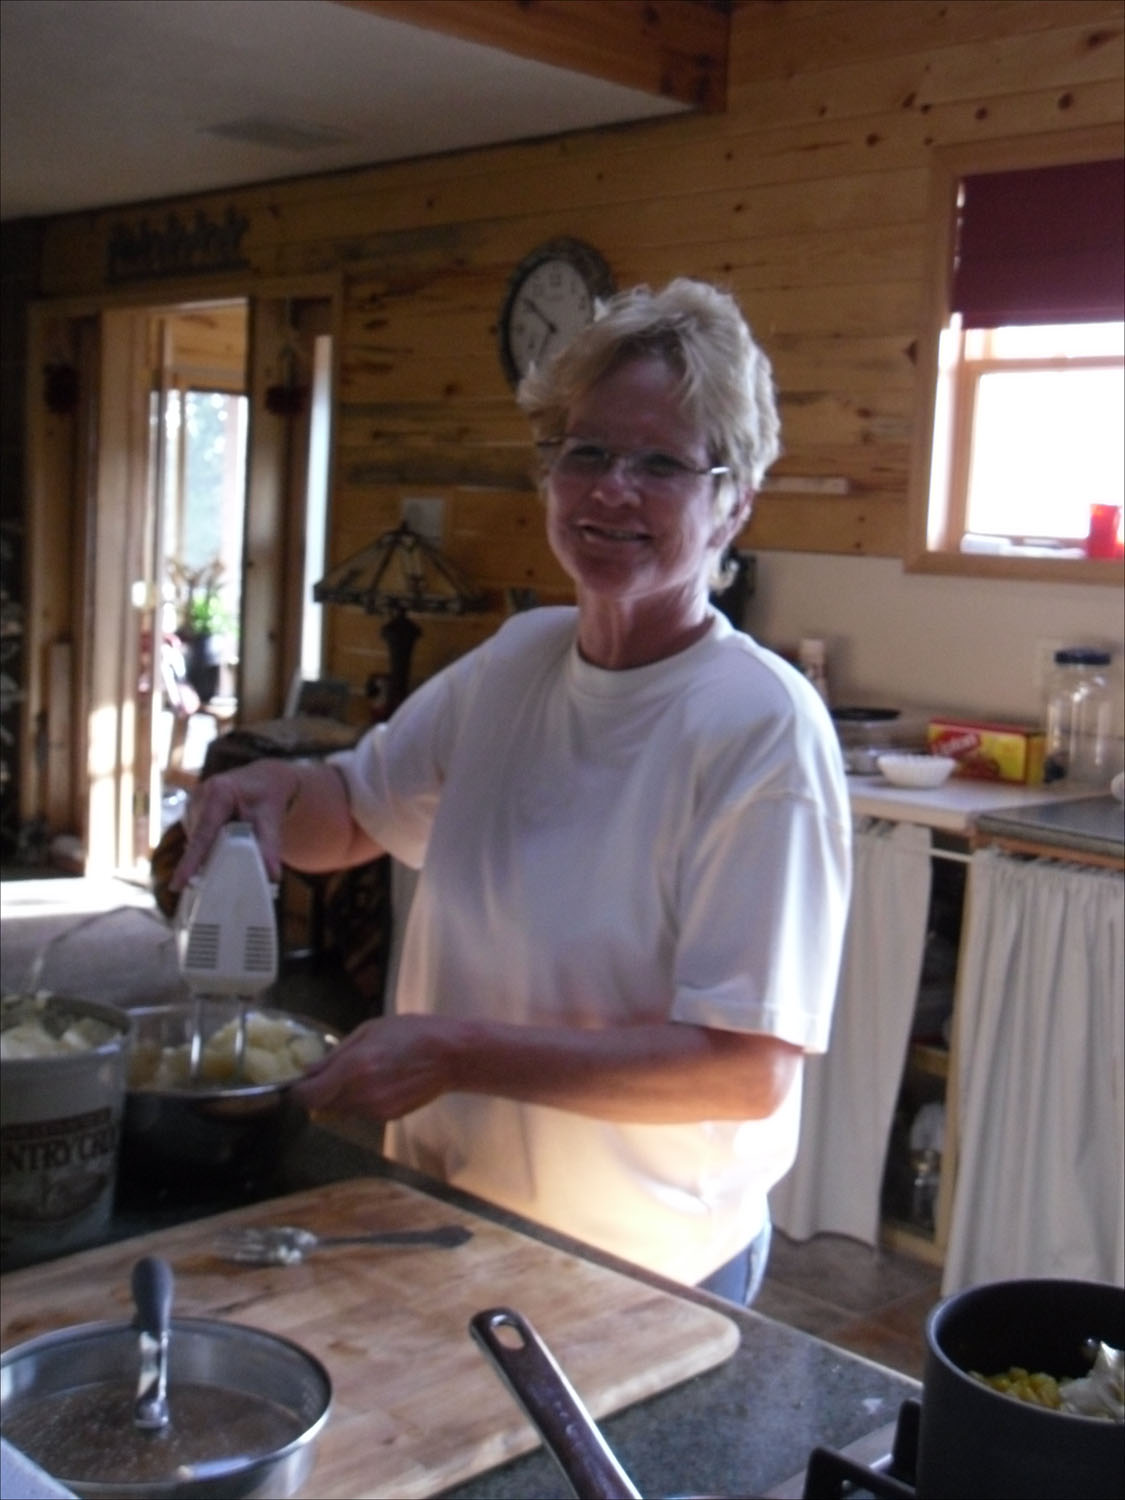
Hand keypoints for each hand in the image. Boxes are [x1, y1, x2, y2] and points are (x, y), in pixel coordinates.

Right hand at [169, 760, 299, 890]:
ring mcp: (192, 806)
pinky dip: (209, 849)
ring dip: (211, 854)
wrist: (264, 779)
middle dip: (208, 862)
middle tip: (220, 883)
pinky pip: (198, 840)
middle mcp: (198, 797)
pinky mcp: (192, 815)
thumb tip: (272, 876)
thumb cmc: (268, 795)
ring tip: (229, 858)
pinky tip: (223, 849)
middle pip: (199, 841)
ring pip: (197, 842)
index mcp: (218, 793)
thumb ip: (270, 846)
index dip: (191, 861)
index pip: (204, 834)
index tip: (176, 884)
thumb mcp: (272, 818)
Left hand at [291, 1014, 460, 1119]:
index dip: (298, 1091)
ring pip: (340, 1110)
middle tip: (330, 1074)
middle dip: (319, 1092)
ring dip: (340, 1096)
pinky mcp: (387, 1118)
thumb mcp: (370, 1030)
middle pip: (321, 1106)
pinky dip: (360, 1100)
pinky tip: (378, 1082)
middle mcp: (359, 1095)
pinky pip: (360, 1112)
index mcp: (353, 1068)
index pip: (308, 1096)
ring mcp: (374, 1110)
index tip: (300, 1081)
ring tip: (360, 1074)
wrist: (452, 1057)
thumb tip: (309, 1071)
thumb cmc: (411, 1032)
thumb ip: (336, 1054)